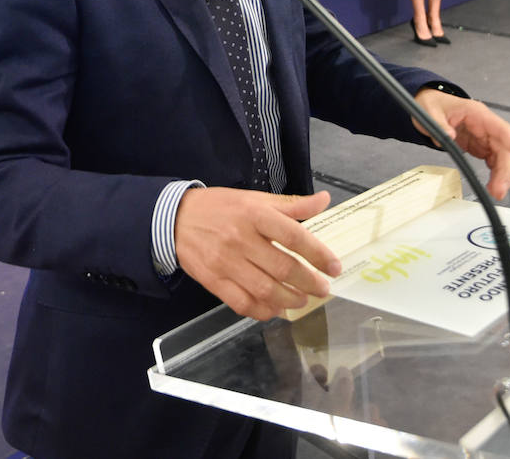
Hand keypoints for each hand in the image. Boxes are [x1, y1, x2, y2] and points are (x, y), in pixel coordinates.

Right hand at [174, 188, 341, 320]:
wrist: (175, 219)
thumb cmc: (221, 207)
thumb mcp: (255, 199)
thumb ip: (291, 204)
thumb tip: (324, 200)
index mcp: (255, 214)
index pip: (294, 236)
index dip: (319, 254)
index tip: (335, 268)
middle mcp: (241, 239)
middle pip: (283, 268)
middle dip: (309, 283)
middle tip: (322, 289)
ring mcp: (226, 262)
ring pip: (265, 290)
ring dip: (290, 300)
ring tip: (302, 300)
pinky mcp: (213, 281)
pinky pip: (242, 303)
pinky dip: (263, 311)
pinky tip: (275, 309)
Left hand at [411, 91, 509, 199]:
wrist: (430, 106)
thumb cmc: (433, 105)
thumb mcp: (430, 112)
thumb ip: (439, 124)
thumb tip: (448, 136)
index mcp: (477, 114)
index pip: (502, 129)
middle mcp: (486, 126)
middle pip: (504, 149)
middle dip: (505, 170)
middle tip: (499, 190)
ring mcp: (485, 137)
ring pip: (501, 158)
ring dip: (501, 176)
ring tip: (496, 193)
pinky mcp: (481, 146)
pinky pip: (493, 162)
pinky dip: (494, 175)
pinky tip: (492, 187)